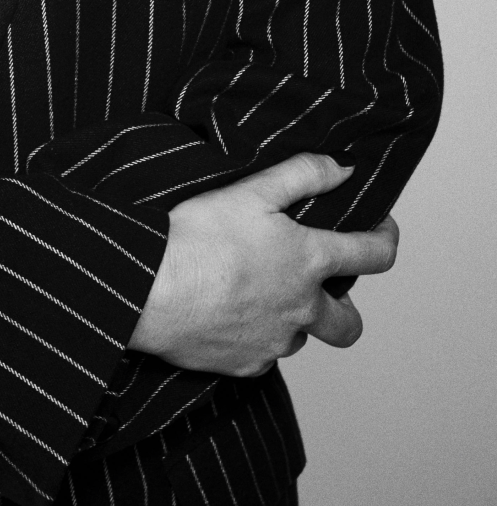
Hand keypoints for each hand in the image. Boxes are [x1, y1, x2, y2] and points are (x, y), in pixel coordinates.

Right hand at [128, 153, 398, 376]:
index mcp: (309, 261)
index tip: (380, 229)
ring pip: (302, 338)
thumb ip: (303, 174)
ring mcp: (276, 343)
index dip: (386, 239)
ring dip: (293, 319)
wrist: (148, 289)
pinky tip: (228, 313)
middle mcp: (303, 309)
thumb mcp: (252, 189)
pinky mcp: (247, 365)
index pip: (374, 255)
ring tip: (258, 292)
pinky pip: (265, 356)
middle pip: (350, 324)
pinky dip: (256, 337)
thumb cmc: (197, 236)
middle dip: (346, 306)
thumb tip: (343, 168)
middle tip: (319, 284)